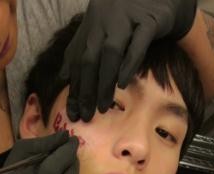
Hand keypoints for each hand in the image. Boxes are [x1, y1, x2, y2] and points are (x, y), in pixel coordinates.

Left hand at [61, 0, 196, 121]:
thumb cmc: (128, 19)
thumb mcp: (100, 31)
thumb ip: (82, 49)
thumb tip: (64, 77)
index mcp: (91, 24)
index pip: (77, 60)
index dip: (74, 87)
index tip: (73, 112)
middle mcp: (105, 20)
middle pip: (90, 58)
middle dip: (86, 90)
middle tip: (87, 115)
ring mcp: (126, 18)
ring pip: (111, 53)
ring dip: (104, 83)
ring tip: (103, 107)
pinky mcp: (149, 20)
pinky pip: (138, 44)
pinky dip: (129, 64)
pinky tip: (122, 84)